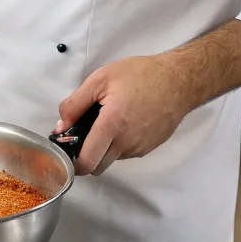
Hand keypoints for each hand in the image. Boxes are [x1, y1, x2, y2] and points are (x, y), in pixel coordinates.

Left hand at [55, 54, 192, 175]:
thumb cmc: (140, 75)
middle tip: (83, 136)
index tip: (66, 152)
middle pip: (97, 167)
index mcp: (112, 125)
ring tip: (107, 123)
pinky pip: (126, 153)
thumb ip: (75, 104)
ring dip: (104, 150)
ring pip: (112, 160)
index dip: (72, 163)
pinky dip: (119, 145)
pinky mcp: (149, 147)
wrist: (179, 80)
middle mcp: (127, 142)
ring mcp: (140, 148)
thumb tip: (61, 127)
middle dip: (86, 157)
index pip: (87, 161)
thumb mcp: (100, 79)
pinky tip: (124, 123)